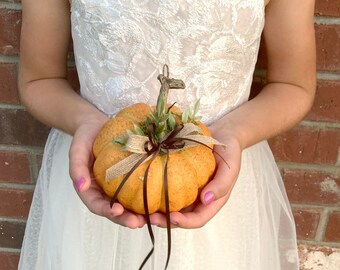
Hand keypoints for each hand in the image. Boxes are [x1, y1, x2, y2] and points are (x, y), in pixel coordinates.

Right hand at [68, 114, 145, 228]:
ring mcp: (117, 186)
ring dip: (139, 214)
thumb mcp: (77, 150)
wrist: (96, 125)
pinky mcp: (130, 178)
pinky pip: (138, 190)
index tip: (117, 211)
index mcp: (90, 189)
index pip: (96, 205)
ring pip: (128, 205)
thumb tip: (81, 186)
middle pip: (114, 210)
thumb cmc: (85, 137)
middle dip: (126, 219)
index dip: (106, 210)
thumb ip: (77, 167)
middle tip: (138, 223)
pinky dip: (147, 197)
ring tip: (152, 218)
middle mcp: (104, 191)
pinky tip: (159, 201)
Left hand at [150, 124, 241, 228]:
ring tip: (142, 210)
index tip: (171, 217)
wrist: (222, 134)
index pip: (198, 219)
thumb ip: (222, 184)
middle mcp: (197, 199)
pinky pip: (166, 188)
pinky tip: (143, 188)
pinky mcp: (178, 178)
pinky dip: (155, 192)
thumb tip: (206, 200)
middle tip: (150, 217)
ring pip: (170, 205)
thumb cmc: (229, 151)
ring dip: (157, 210)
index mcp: (211, 201)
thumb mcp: (230, 167)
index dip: (185, 222)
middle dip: (165, 221)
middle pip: (181, 217)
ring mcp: (187, 190)